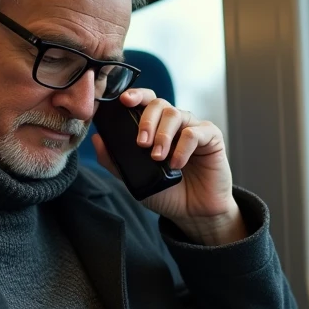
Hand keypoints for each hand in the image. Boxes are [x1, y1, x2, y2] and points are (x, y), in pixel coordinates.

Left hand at [91, 88, 246, 245]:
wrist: (193, 213)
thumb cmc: (167, 193)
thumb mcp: (135, 179)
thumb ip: (115, 161)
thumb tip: (97, 139)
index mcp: (157, 127)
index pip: (145, 102)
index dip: (136, 96)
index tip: (124, 101)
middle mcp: (175, 123)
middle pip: (159, 104)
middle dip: (146, 121)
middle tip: (141, 143)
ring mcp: (193, 128)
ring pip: (176, 114)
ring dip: (163, 135)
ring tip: (157, 157)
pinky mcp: (211, 138)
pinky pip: (194, 132)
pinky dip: (183, 147)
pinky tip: (176, 164)